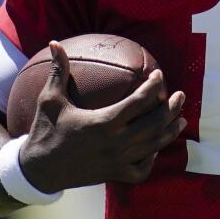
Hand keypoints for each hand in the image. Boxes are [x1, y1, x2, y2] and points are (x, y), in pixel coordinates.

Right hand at [18, 41, 186, 190]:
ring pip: (154, 146)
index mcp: (103, 122)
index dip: (154, 86)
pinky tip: (156, 148)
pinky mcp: (115, 176)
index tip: (158, 75)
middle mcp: (115, 143)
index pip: (140, 101)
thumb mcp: (49, 100)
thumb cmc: (45, 131)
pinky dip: (152, 158)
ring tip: (182, 120)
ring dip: (170, 132)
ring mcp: (117, 162)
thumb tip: (54, 42)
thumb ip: (58, 71)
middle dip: (172, 108)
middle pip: (155, 124)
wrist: (37, 171)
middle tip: (180, 95)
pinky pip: (142, 169)